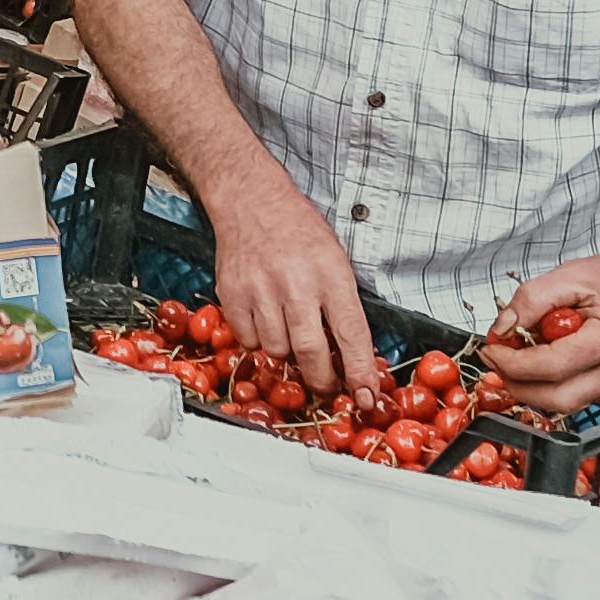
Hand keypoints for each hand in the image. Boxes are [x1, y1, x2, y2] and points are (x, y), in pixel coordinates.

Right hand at [195, 157, 372, 399]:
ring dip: (288, 355)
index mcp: (331, 275)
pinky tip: (266, 321)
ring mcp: (261, 290)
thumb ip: (343, 306)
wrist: (251, 201)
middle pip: (312, 353)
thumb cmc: (299, 231)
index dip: (360, 373)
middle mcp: (297, 285)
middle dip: (323, 380)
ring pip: (278, 351)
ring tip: (291, 334)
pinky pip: (249, 341)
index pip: (352, 335)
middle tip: (327, 386)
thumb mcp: (336, 261)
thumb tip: (353, 356)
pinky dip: (260, 341)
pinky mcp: (233, 294)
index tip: (366, 397)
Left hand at [482, 247, 599, 416]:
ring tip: (528, 352)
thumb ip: (531, 299)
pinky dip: (557, 383)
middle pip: (557, 399)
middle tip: (499, 360)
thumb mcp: (572, 275)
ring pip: (566, 404)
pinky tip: (555, 358)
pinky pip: (578, 398)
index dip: (513, 363)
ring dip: (535, 384)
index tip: (492, 350)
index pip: (552, 367)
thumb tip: (502, 329)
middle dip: (518, 384)